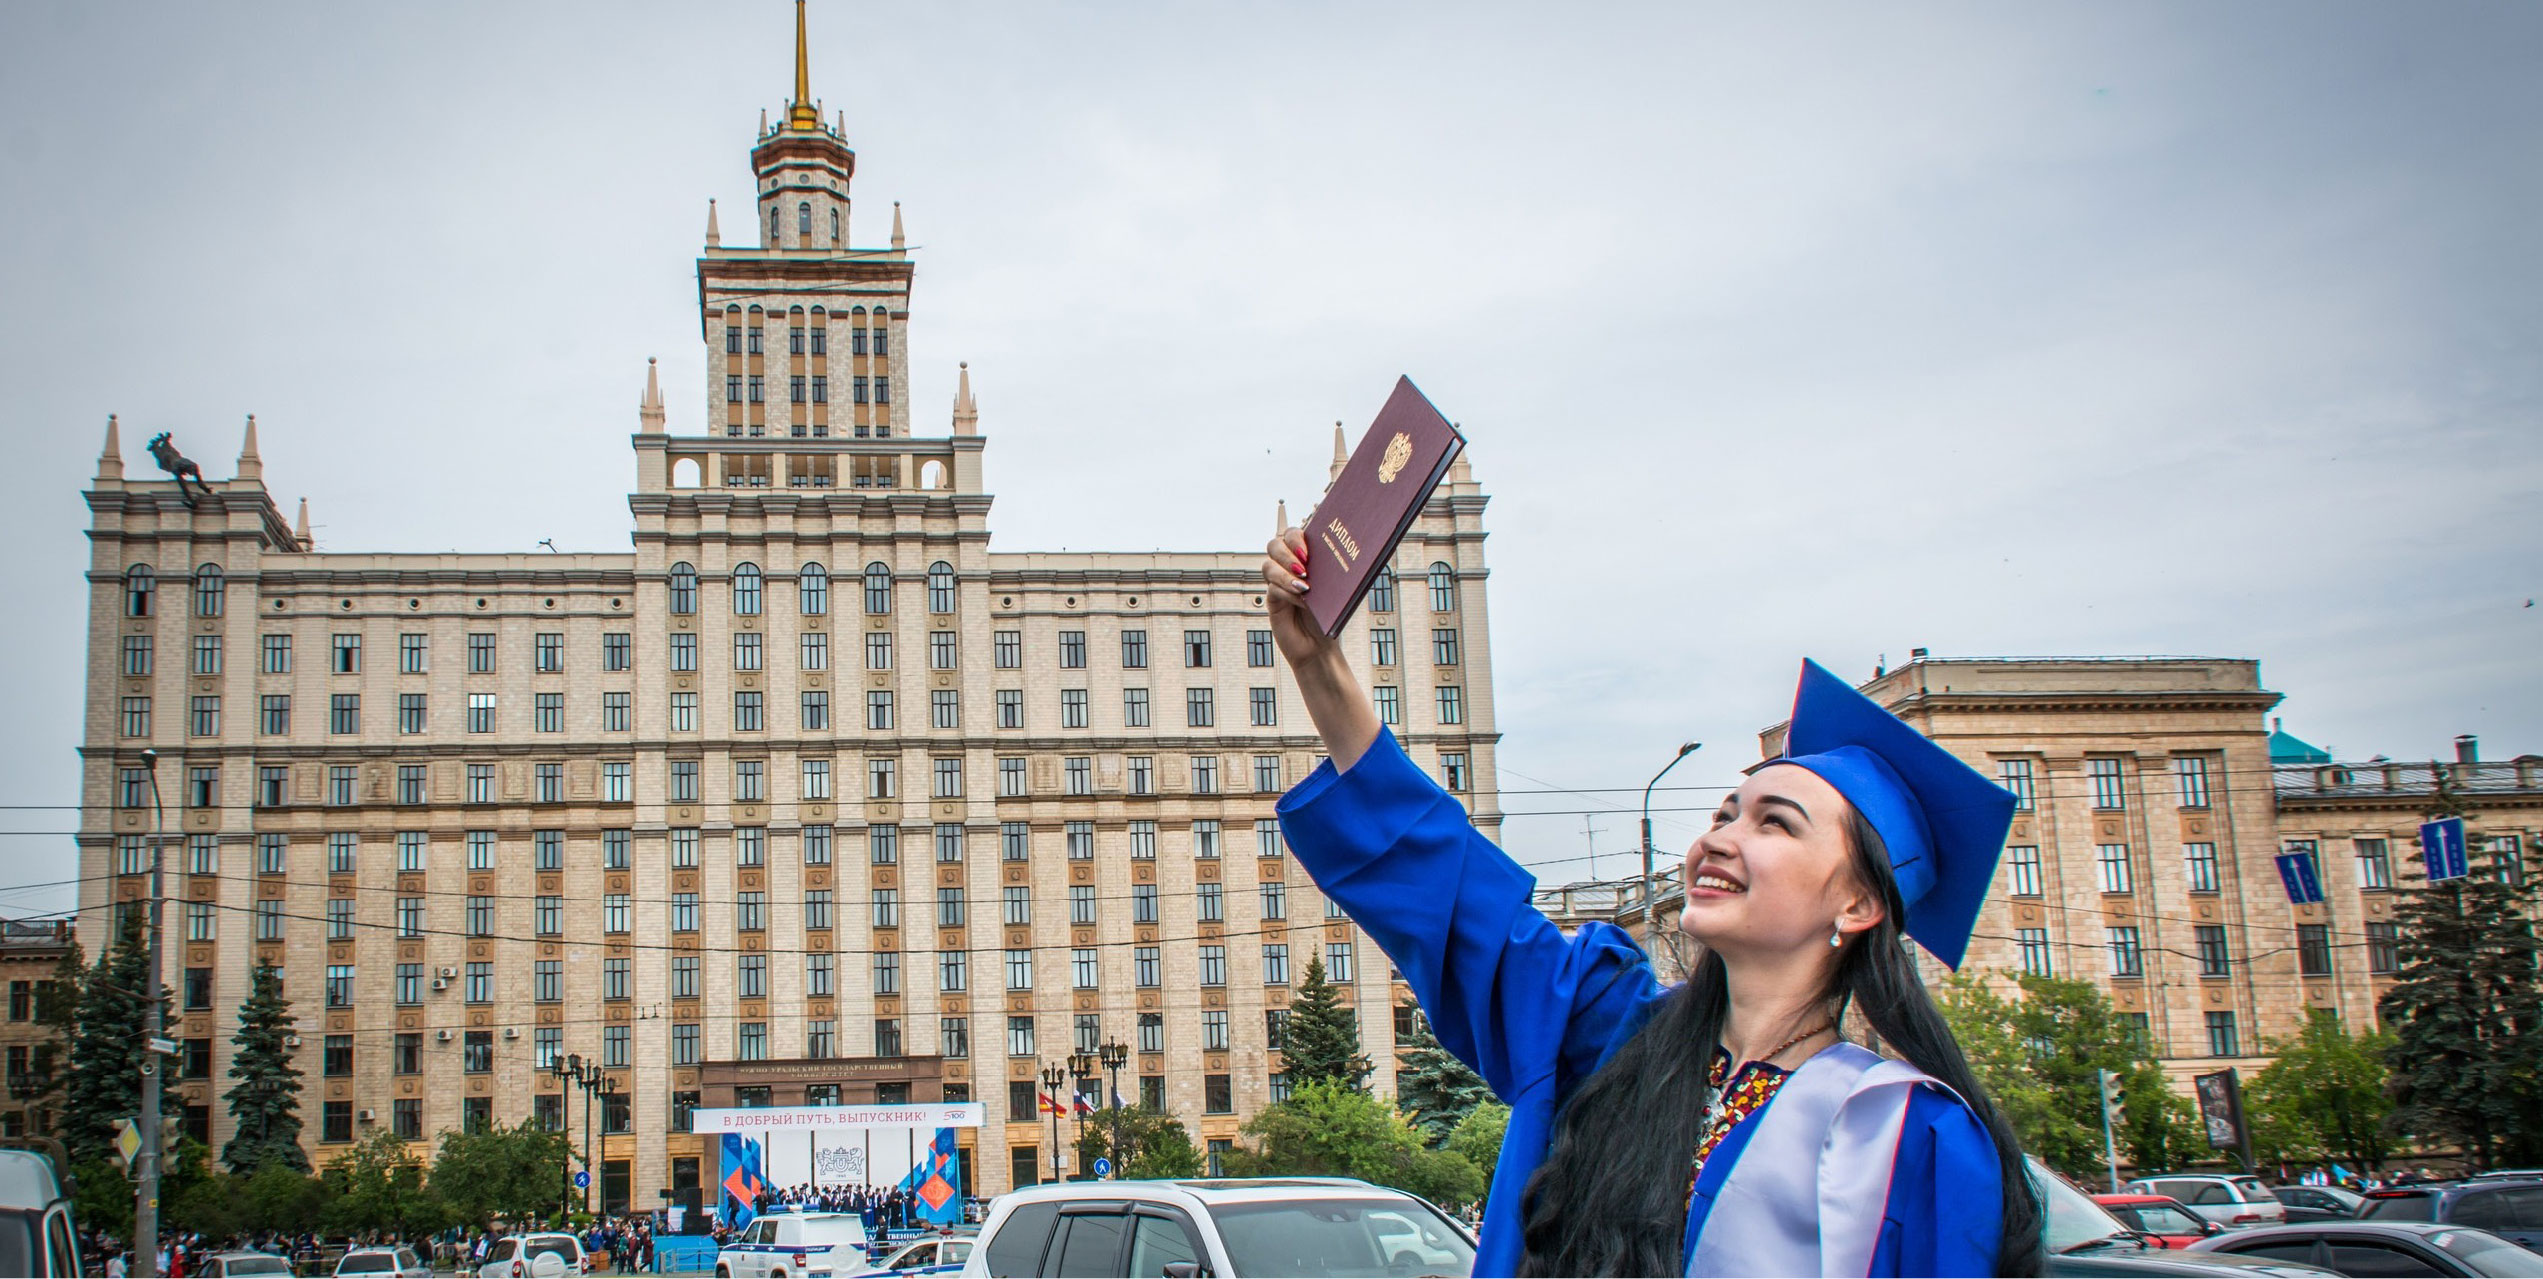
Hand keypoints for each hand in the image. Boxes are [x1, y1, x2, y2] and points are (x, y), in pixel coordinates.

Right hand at [1260, 526, 1339, 668]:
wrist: (1320, 645)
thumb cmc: (1329, 615)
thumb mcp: (1336, 590)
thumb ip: (1334, 572)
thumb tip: (1343, 555)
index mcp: (1305, 556)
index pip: (1293, 534)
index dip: (1296, 537)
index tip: (1307, 551)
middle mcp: (1288, 566)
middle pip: (1275, 544)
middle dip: (1287, 552)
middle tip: (1304, 567)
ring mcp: (1278, 582)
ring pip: (1268, 565)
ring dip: (1285, 573)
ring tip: (1304, 585)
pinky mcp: (1272, 600)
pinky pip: (1272, 588)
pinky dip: (1287, 592)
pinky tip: (1302, 600)